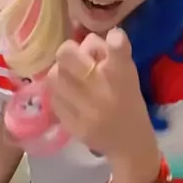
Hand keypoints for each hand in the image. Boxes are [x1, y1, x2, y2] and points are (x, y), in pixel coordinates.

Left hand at [48, 28, 155, 161]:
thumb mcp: (127, 73)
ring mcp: (86, 109)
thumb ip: (109, 52)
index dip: (112, 40)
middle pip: (66, 54)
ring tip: (70, 79)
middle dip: (68, 52)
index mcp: (122, 74)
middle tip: (75, 59)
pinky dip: (60, 94)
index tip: (113, 39)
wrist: (129, 144)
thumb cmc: (128, 102)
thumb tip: (84, 41)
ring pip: (53, 76)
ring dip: (60, 73)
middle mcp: (103, 89)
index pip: (117, 48)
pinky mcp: (73, 126)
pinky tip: (70, 97)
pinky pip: (54, 99)